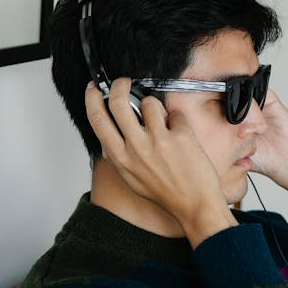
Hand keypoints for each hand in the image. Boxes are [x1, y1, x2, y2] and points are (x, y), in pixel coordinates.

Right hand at [86, 78, 235, 242]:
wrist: (195, 205)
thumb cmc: (165, 193)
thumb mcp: (132, 178)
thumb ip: (120, 156)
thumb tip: (112, 134)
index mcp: (120, 158)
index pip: (97, 120)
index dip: (92, 98)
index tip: (94, 88)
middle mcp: (136, 148)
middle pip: (118, 101)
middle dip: (119, 84)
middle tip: (124, 82)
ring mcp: (158, 141)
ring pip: (149, 102)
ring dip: (155, 106)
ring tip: (162, 121)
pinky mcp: (180, 136)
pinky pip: (175, 114)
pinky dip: (178, 121)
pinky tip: (180, 135)